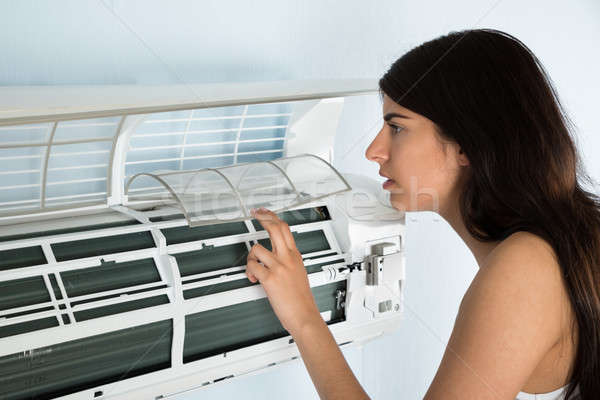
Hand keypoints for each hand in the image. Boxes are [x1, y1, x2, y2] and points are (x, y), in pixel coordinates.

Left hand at [245, 207, 322, 336]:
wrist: (305, 316)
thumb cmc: (302, 300)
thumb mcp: (300, 273)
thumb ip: (290, 262)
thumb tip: (277, 256)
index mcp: (296, 256)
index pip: (285, 229)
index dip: (273, 217)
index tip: (265, 213)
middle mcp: (288, 259)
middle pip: (275, 229)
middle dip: (262, 218)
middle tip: (255, 215)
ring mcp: (279, 268)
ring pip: (257, 248)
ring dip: (250, 257)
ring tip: (253, 267)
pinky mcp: (270, 279)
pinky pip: (253, 267)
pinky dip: (249, 272)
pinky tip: (254, 278)